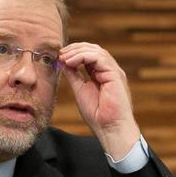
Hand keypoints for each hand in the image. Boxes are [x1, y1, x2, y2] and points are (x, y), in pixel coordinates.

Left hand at [59, 42, 140, 159]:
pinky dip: (83, 57)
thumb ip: (74, 76)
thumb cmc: (97, 115)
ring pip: (96, 51)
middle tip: (60, 53)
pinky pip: (99, 58)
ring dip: (77, 51)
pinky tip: (71, 62)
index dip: (74, 53)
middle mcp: (109, 71)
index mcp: (102, 74)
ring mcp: (114, 72)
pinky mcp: (115, 74)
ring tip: (64, 57)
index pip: (89, 55)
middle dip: (75, 49)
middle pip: (93, 49)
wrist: (109, 128)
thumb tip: (63, 63)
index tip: (60, 56)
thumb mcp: (80, 90)